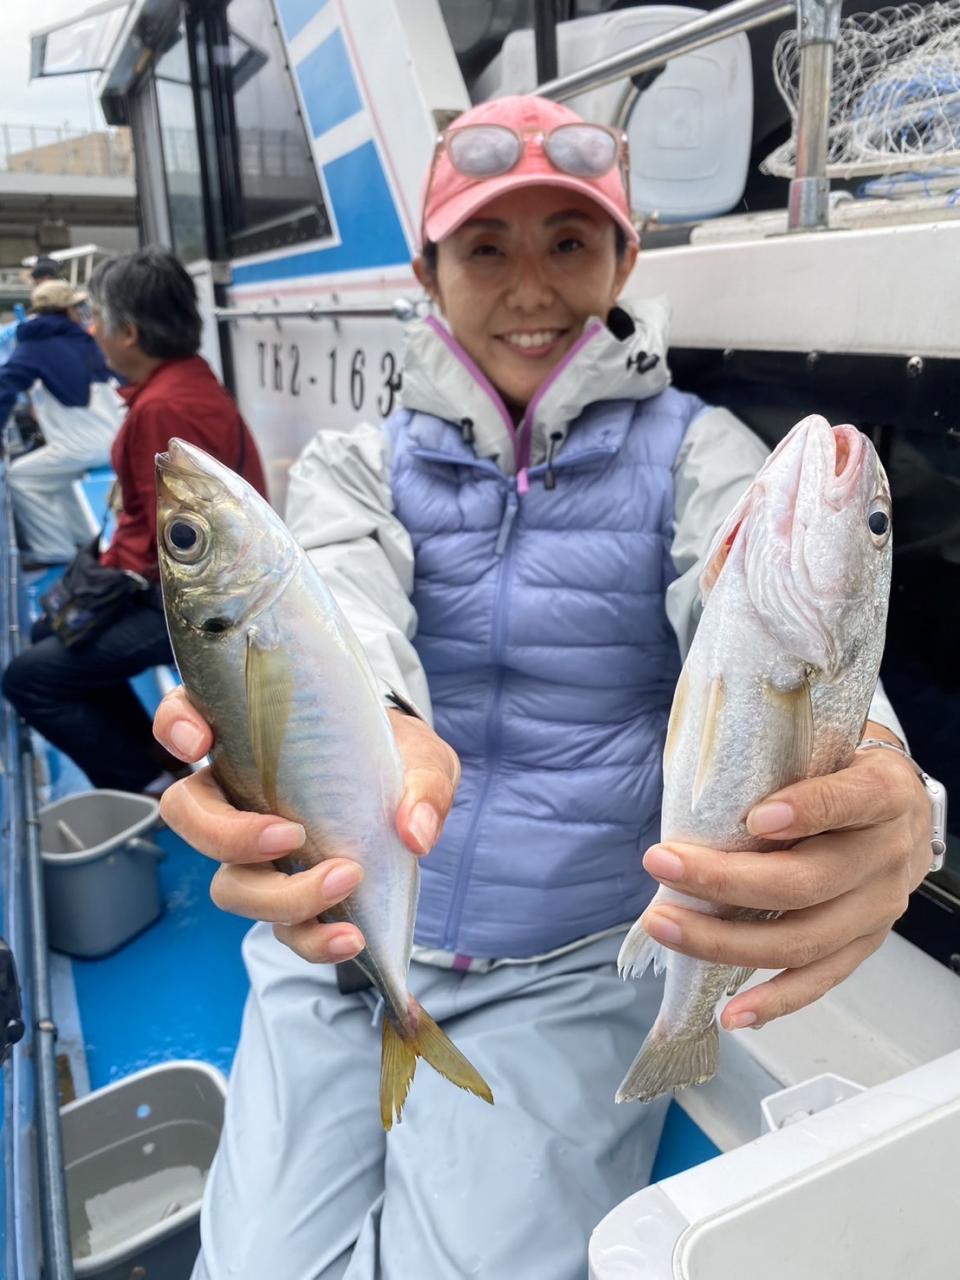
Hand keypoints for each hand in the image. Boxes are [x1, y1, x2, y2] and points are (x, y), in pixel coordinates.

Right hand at [153, 688, 459, 963]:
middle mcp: (241, 792)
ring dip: (280, 895)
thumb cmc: (399, 758)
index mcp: (255, 738)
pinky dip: (310, 940)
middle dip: (228, 835)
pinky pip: (280, 928)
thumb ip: (423, 782)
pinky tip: (348, 938)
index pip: (186, 717)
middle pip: (188, 814)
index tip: (199, 743)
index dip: (176, 727)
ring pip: (230, 884)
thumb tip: (413, 831)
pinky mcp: (288, 893)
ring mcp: (258, 850)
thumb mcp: (422, 755)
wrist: (413, 798)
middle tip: (289, 836)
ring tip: (345, 881)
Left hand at [638, 732, 931, 1029]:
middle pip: (807, 881)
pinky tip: (731, 1013)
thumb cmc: (839, 774)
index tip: (753, 819)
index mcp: (881, 794)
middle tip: (661, 863)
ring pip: (803, 939)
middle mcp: (885, 857)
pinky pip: (818, 981)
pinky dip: (773, 1001)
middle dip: (724, 879)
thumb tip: (697, 782)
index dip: (806, 811)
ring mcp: (877, 910)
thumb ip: (774, 764)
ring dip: (725, 940)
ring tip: (665, 925)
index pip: (849, 802)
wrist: (897, 812)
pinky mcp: (863, 946)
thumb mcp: (822, 750)